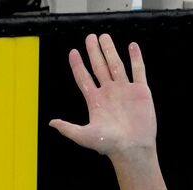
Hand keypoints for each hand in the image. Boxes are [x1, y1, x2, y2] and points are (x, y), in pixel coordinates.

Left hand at [49, 34, 155, 158]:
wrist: (132, 149)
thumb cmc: (108, 145)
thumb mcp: (83, 136)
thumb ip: (68, 128)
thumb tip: (51, 123)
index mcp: (95, 101)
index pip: (84, 78)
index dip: (77, 65)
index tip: (73, 52)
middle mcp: (109, 93)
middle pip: (99, 67)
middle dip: (94, 52)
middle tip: (90, 37)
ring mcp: (124, 90)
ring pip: (116, 65)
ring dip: (110, 51)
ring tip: (105, 37)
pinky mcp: (140, 91)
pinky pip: (138, 71)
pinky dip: (136, 58)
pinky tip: (132, 47)